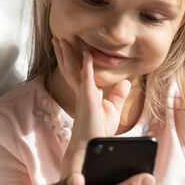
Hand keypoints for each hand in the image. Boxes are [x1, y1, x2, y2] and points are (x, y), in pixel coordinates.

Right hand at [53, 37, 131, 173]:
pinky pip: (86, 77)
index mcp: (85, 94)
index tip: (69, 46)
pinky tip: (88, 52)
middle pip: (69, 67)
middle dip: (64, 53)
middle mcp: (80, 92)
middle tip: (58, 38)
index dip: (72, 59)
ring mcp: (82, 94)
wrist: (93, 145)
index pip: (76, 72)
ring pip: (71, 69)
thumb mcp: (114, 110)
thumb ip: (118, 95)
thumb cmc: (101, 131)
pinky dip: (87, 64)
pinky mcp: (87, 97)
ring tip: (61, 39)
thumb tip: (126, 82)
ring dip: (67, 53)